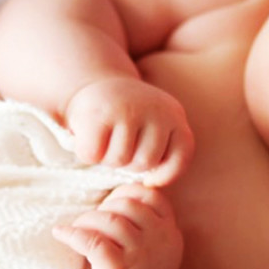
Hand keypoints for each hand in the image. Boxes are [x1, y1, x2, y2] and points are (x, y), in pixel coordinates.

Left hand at [53, 184, 182, 268]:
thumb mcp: (149, 245)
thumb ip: (141, 220)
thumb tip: (109, 192)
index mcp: (168, 230)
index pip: (150, 195)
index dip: (125, 193)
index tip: (108, 206)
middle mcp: (160, 241)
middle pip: (127, 205)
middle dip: (102, 208)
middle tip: (88, 222)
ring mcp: (140, 257)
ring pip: (110, 221)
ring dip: (86, 220)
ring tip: (76, 229)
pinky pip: (93, 242)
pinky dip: (73, 234)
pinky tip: (60, 233)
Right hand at [63, 77, 193, 184]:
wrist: (96, 84)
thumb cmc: (127, 117)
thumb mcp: (154, 127)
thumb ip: (161, 151)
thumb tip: (151, 184)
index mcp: (174, 115)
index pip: (180, 157)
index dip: (166, 175)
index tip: (150, 179)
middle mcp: (155, 109)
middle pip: (145, 163)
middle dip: (128, 164)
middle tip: (118, 147)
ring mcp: (128, 109)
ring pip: (119, 160)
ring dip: (107, 159)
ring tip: (105, 141)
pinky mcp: (100, 113)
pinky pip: (94, 154)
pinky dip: (88, 154)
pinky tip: (88, 138)